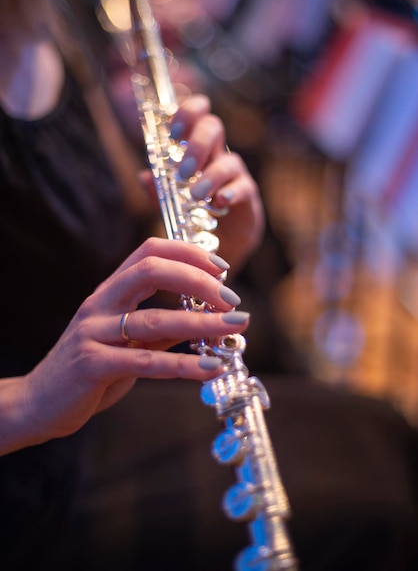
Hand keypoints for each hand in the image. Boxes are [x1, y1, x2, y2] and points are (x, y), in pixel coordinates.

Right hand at [1, 238, 248, 454]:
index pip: (150, 251)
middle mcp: (100, 303)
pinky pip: (144, 363)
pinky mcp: (91, 365)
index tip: (223, 268)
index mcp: (110, 290)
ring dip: (201, 322)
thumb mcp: (127, 340)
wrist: (41, 401)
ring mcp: (93, 332)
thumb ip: (160, 328)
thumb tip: (206, 318)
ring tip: (236, 326)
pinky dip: (183, 365)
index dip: (188, 252)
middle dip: (197, 279)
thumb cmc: (91, 367)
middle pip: (151, 270)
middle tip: (232, 298)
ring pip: (154, 319)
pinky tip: (210, 367)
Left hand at [139, 94, 264, 273]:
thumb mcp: (170, 205)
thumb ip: (158, 191)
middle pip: (213, 127)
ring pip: (229, 161)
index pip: (196, 115)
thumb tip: (143, 176)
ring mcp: (235, 174)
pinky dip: (231, 193)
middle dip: (197, 145)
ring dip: (210, 176)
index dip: (187, 114)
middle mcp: (216, 154)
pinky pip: (244, 187)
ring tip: (196, 196)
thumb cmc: (193, 217)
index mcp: (196, 149)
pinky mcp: (248, 195)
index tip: (174, 133)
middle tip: (183, 172)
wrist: (218, 246)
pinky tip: (220, 202)